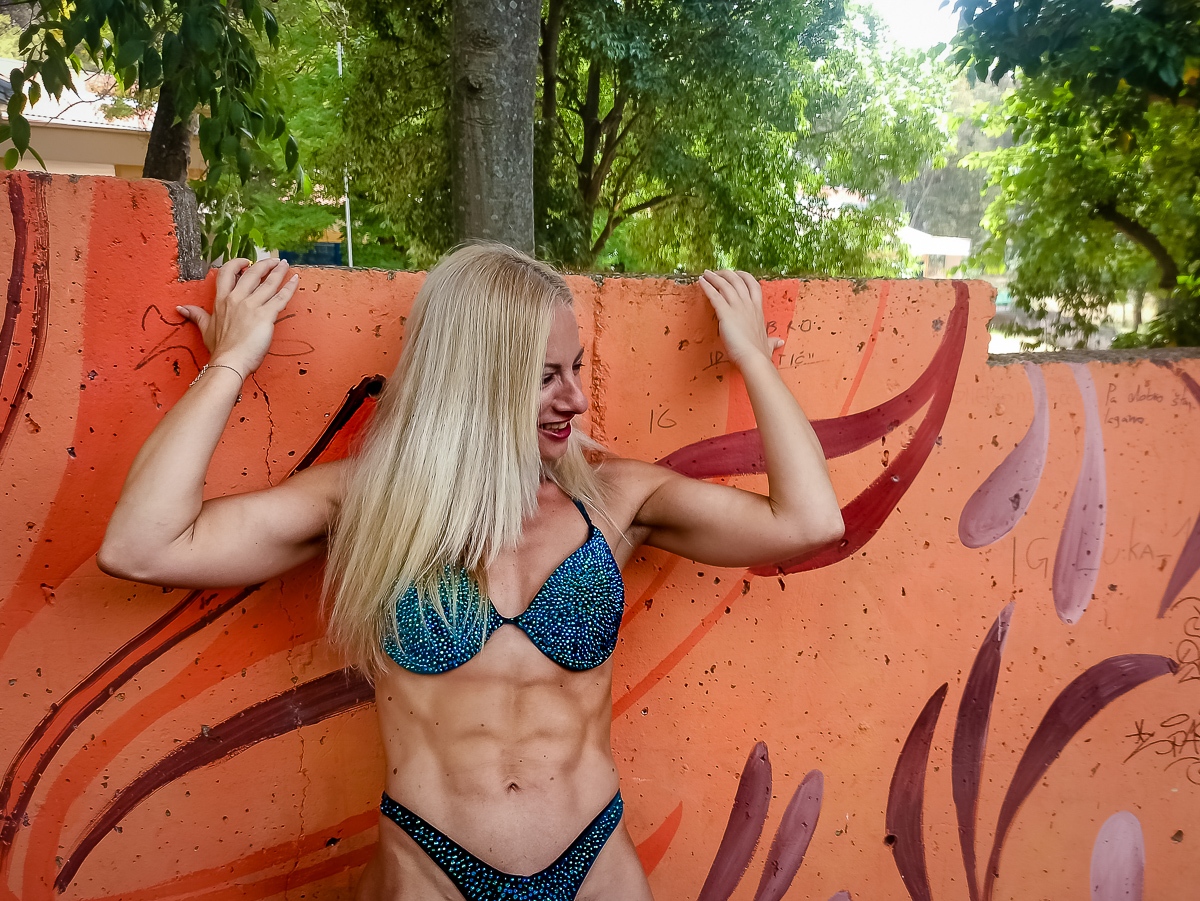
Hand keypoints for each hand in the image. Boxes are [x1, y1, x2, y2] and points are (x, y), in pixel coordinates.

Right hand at [176, 258, 299, 377]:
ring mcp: (252, 306)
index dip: (237, 264)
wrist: (230, 362)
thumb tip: (182, 308)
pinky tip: (295, 280)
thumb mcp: (205, 329)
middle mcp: (237, 299)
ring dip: (279, 272)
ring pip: (268, 283)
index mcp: (222, 300)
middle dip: (264, 265)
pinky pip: (281, 297)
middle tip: (274, 260)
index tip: (246, 262)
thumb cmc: (220, 349)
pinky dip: (289, 287)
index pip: (227, 273)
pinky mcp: (266, 315)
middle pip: (252, 274)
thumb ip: (196, 315)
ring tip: (285, 264)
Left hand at [698, 269, 782, 366]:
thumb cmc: (760, 353)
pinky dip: (707, 287)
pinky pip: (714, 296)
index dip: (744, 277)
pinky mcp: (726, 314)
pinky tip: (701, 282)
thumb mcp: (769, 344)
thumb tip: (780, 342)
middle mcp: (748, 305)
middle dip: (727, 274)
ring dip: (714, 277)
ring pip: (725, 285)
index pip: (753, 286)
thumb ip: (772, 341)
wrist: (754, 358)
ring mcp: (737, 308)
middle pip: (738, 281)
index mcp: (758, 310)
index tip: (736, 274)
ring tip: (706, 273)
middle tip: (717, 272)